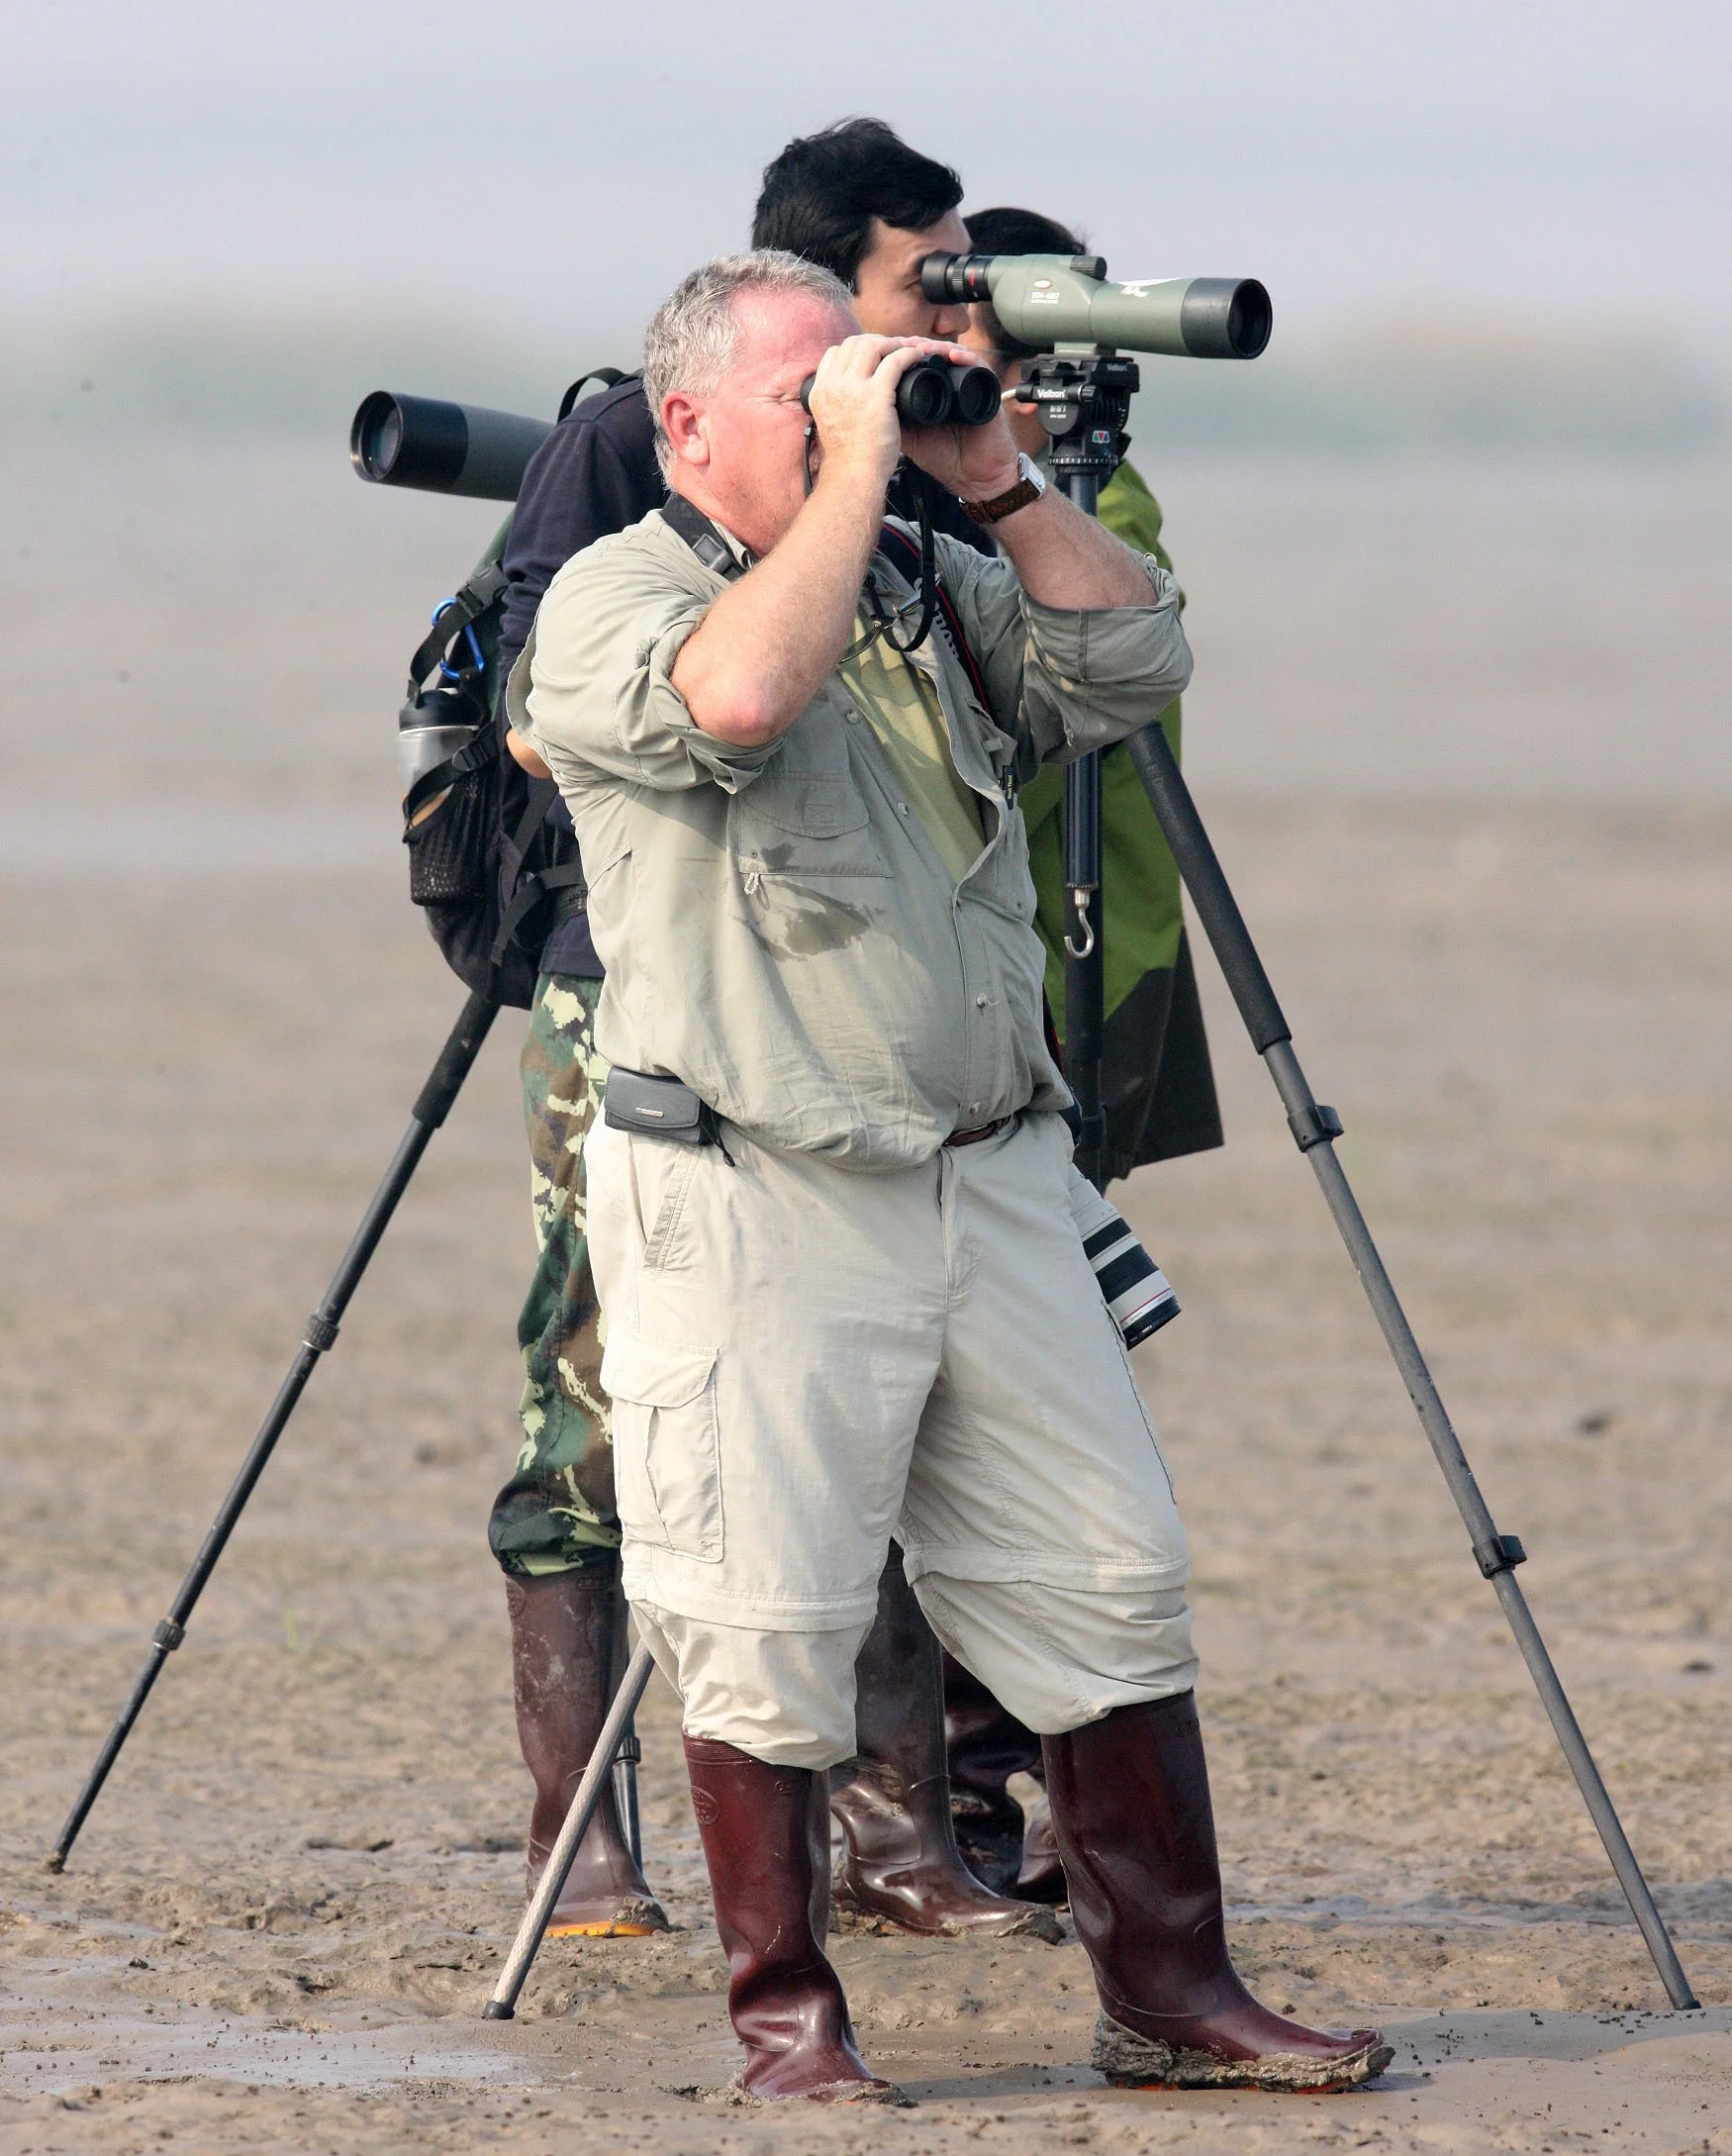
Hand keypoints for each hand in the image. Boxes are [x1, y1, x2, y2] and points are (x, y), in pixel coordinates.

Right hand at [804, 336, 941, 498]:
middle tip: (894, 350)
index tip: (873, 357)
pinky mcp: (875, 395)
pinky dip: (909, 354)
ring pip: (873, 345)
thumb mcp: (831, 425)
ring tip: (907, 350)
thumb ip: (837, 406)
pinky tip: (918, 356)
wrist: (853, 478)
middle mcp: (832, 386)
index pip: (834, 354)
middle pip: (853, 344)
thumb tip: (850, 398)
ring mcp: (852, 388)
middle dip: (876, 341)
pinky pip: (895, 361)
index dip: (856, 350)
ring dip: (893, 343)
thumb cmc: (849, 460)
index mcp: (819, 392)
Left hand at [894, 340, 1023, 502]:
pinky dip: (966, 357)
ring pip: (952, 353)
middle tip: (898, 345)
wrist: (973, 477)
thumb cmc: (944, 457)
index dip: (898, 354)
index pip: (914, 362)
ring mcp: (968, 384)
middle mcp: (950, 383)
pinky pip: (978, 366)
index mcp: (931, 390)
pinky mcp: (988, 389)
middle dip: (914, 346)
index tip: (880, 355)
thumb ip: (889, 418)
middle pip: (932, 351)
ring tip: (921, 348)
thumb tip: (861, 402)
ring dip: (936, 348)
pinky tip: (952, 356)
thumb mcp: (907, 437)